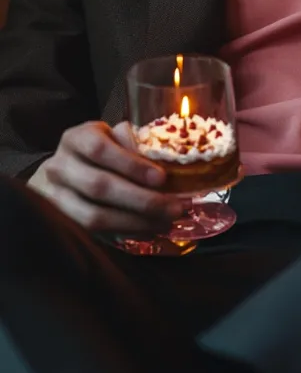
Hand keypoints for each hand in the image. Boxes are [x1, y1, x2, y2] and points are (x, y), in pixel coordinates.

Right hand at [28, 120, 181, 234]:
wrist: (63, 173)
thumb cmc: (98, 152)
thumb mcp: (112, 138)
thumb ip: (132, 144)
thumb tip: (164, 160)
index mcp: (76, 139)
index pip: (100, 149)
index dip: (131, 165)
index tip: (162, 178)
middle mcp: (59, 166)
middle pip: (99, 187)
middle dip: (141, 200)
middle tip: (174, 207)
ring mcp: (54, 197)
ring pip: (93, 216)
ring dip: (134, 222)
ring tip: (164, 222)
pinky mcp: (60, 223)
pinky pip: (93, 234)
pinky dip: (124, 233)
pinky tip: (147, 231)